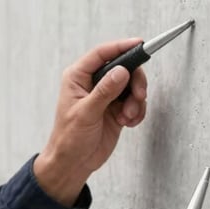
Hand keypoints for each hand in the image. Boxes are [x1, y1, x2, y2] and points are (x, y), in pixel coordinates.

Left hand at [33, 39, 147, 205]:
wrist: (74, 163)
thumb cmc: (69, 138)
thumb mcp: (86, 113)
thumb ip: (105, 92)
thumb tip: (122, 71)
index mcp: (78, 77)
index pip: (102, 54)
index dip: (122, 47)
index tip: (140, 45)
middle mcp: (93, 83)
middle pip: (123, 67)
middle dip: (135, 82)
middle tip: (138, 96)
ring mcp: (106, 95)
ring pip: (132, 85)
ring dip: (136, 101)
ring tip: (127, 117)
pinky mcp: (117, 109)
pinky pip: (135, 102)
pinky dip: (136, 111)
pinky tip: (128, 123)